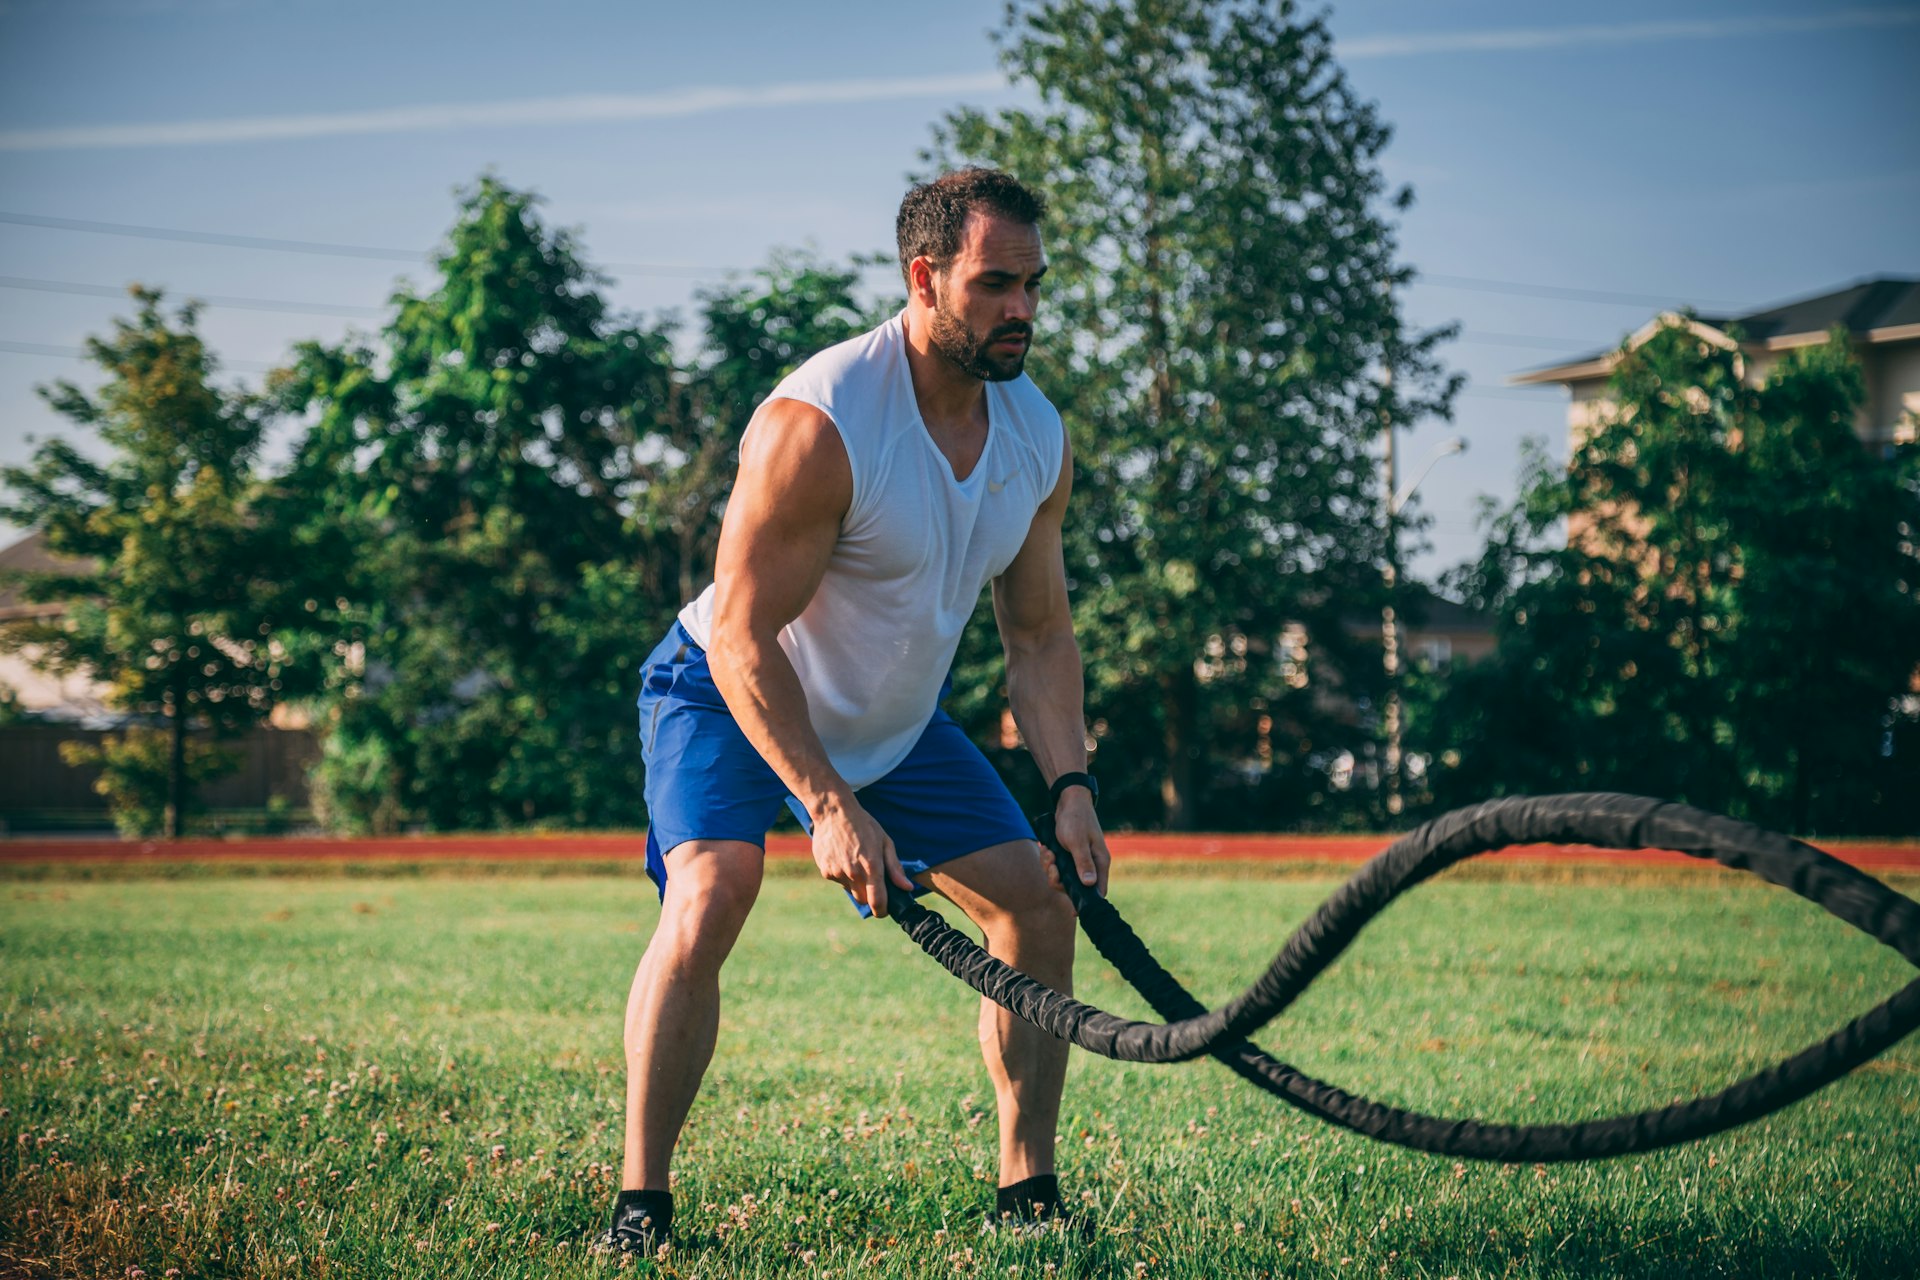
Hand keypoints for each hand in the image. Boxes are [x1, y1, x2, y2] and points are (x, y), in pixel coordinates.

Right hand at [809, 793, 913, 917]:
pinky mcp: (825, 871)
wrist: (833, 812)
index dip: (882, 910)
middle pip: (863, 900)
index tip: (884, 910)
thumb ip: (895, 867)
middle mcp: (854, 873)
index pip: (877, 901)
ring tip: (854, 860)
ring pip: (850, 890)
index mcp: (872, 866)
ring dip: (855, 882)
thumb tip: (907, 887)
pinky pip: (837, 880)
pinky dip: (841, 874)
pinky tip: (842, 857)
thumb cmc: (863, 825)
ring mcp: (837, 872)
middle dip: (869, 895)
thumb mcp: (885, 841)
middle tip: (870, 877)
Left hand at [1046, 787, 1110, 898]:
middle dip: (1058, 879)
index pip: (1098, 891)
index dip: (1086, 902)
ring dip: (1050, 867)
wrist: (1069, 801)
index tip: (1073, 911)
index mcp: (1099, 862)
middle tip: (1052, 865)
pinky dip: (1048, 860)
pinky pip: (1056, 867)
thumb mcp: (1078, 842)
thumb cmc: (1077, 819)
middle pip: (1074, 887)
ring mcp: (1078, 861)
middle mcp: (1091, 864)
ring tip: (1049, 852)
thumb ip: (1083, 863)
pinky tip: (1046, 848)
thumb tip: (1090, 885)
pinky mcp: (1068, 856)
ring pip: (1062, 877)